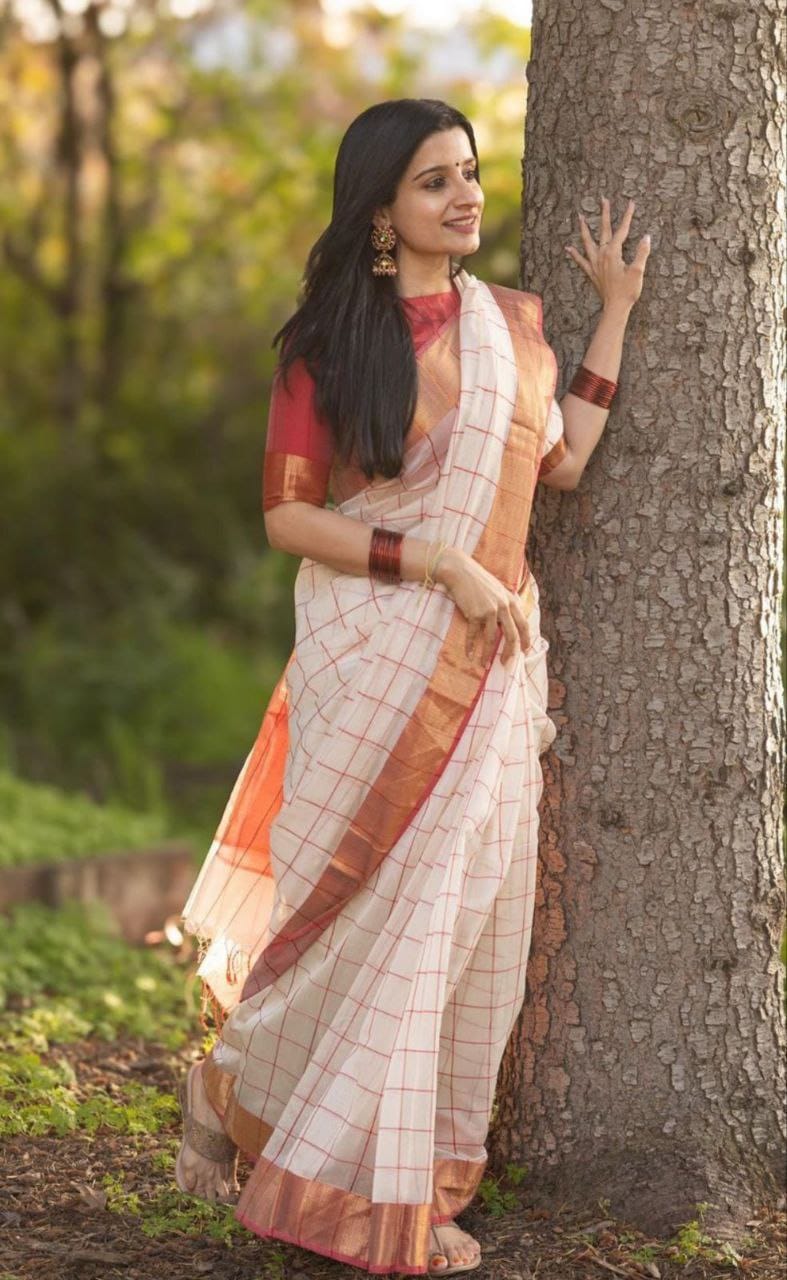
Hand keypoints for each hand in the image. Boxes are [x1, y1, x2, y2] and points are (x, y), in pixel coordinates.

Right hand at [436, 548, 529, 668]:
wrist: (460, 571)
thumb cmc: (478, 580)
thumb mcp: (498, 590)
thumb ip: (505, 604)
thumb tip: (509, 622)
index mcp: (511, 601)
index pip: (524, 624)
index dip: (525, 640)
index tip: (524, 652)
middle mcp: (503, 606)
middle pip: (511, 635)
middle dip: (510, 653)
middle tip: (506, 664)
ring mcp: (489, 610)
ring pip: (491, 639)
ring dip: (487, 654)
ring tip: (484, 665)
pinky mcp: (474, 613)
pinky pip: (473, 635)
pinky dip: (470, 646)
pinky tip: (469, 655)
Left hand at [565, 195, 650, 310]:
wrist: (616, 308)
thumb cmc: (628, 291)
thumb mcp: (638, 271)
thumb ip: (642, 252)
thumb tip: (647, 237)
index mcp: (613, 253)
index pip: (622, 230)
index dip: (627, 216)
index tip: (631, 203)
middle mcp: (602, 256)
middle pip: (603, 230)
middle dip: (604, 214)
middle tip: (603, 199)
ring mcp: (595, 264)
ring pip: (588, 242)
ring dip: (584, 229)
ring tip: (580, 217)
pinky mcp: (592, 273)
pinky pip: (581, 261)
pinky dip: (575, 254)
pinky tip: (568, 248)